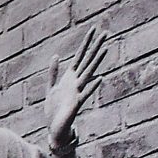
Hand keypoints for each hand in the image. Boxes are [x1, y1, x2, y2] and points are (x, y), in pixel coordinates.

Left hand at [46, 27, 108, 143]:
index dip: (86, 43)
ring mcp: (77, 92)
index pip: (80, 56)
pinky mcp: (76, 104)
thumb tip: (56, 56)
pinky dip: (92, 86)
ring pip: (88, 74)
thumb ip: (54, 72)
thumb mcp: (51, 87)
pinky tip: (100, 78)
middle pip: (87, 61)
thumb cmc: (55, 109)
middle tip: (106, 32)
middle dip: (95, 47)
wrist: (55, 128)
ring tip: (106, 49)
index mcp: (69, 78)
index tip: (94, 29)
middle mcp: (76, 83)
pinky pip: (85, 94)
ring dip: (97, 62)